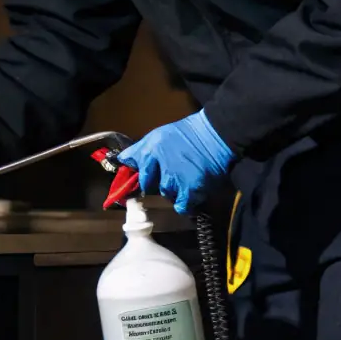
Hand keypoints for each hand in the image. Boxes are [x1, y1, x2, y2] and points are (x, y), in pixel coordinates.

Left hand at [117, 110, 235, 214]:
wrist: (217, 135)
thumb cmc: (189, 133)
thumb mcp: (160, 135)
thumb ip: (141, 149)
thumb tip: (123, 160)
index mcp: (151, 150)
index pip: (132, 167)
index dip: (135, 175)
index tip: (138, 180)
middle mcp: (160, 166)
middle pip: (149, 186)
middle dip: (156, 183)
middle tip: (170, 176)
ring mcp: (175, 180)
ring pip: (167, 194)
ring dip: (174, 191)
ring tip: (186, 180)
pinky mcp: (191, 190)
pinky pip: (182, 206)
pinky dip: (187, 203)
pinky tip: (192, 193)